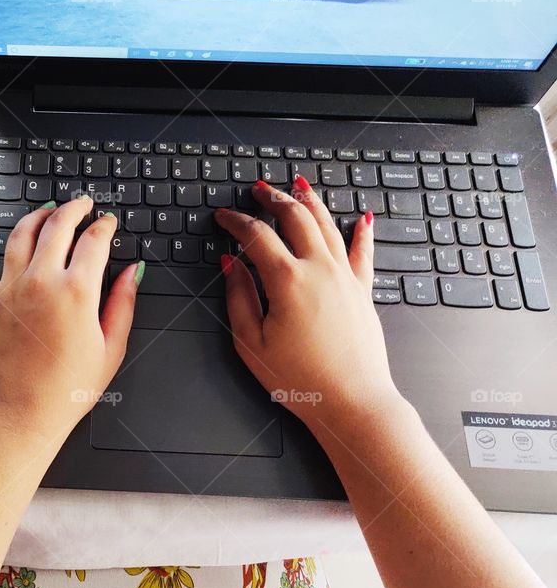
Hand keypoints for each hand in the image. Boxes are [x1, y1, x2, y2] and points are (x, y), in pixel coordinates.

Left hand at [0, 196, 142, 442]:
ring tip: (47, 211)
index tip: (108, 223)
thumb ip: (123, 303)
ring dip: (36, 216)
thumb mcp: (111, 348)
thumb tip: (131, 272)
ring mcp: (10, 290)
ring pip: (20, 234)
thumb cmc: (67, 390)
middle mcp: (41, 282)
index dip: (104, 225)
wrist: (22, 416)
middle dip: (73, 208)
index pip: (94, 240)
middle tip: (82, 205)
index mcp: (77, 292)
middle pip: (57, 226)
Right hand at [215, 178, 398, 425]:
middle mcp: (320, 270)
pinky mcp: (363, 292)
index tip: (224, 215)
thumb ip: (239, 297)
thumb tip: (231, 264)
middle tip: (259, 189)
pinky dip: (361, 232)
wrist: (353, 403)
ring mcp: (345, 279)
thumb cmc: (301, 381)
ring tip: (299, 185)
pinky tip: (362, 218)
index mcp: (287, 281)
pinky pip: (362, 253)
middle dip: (274, 198)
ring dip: (310, 201)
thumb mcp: (252, 342)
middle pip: (296, 217)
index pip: (256, 235)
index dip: (236, 221)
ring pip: (328, 225)